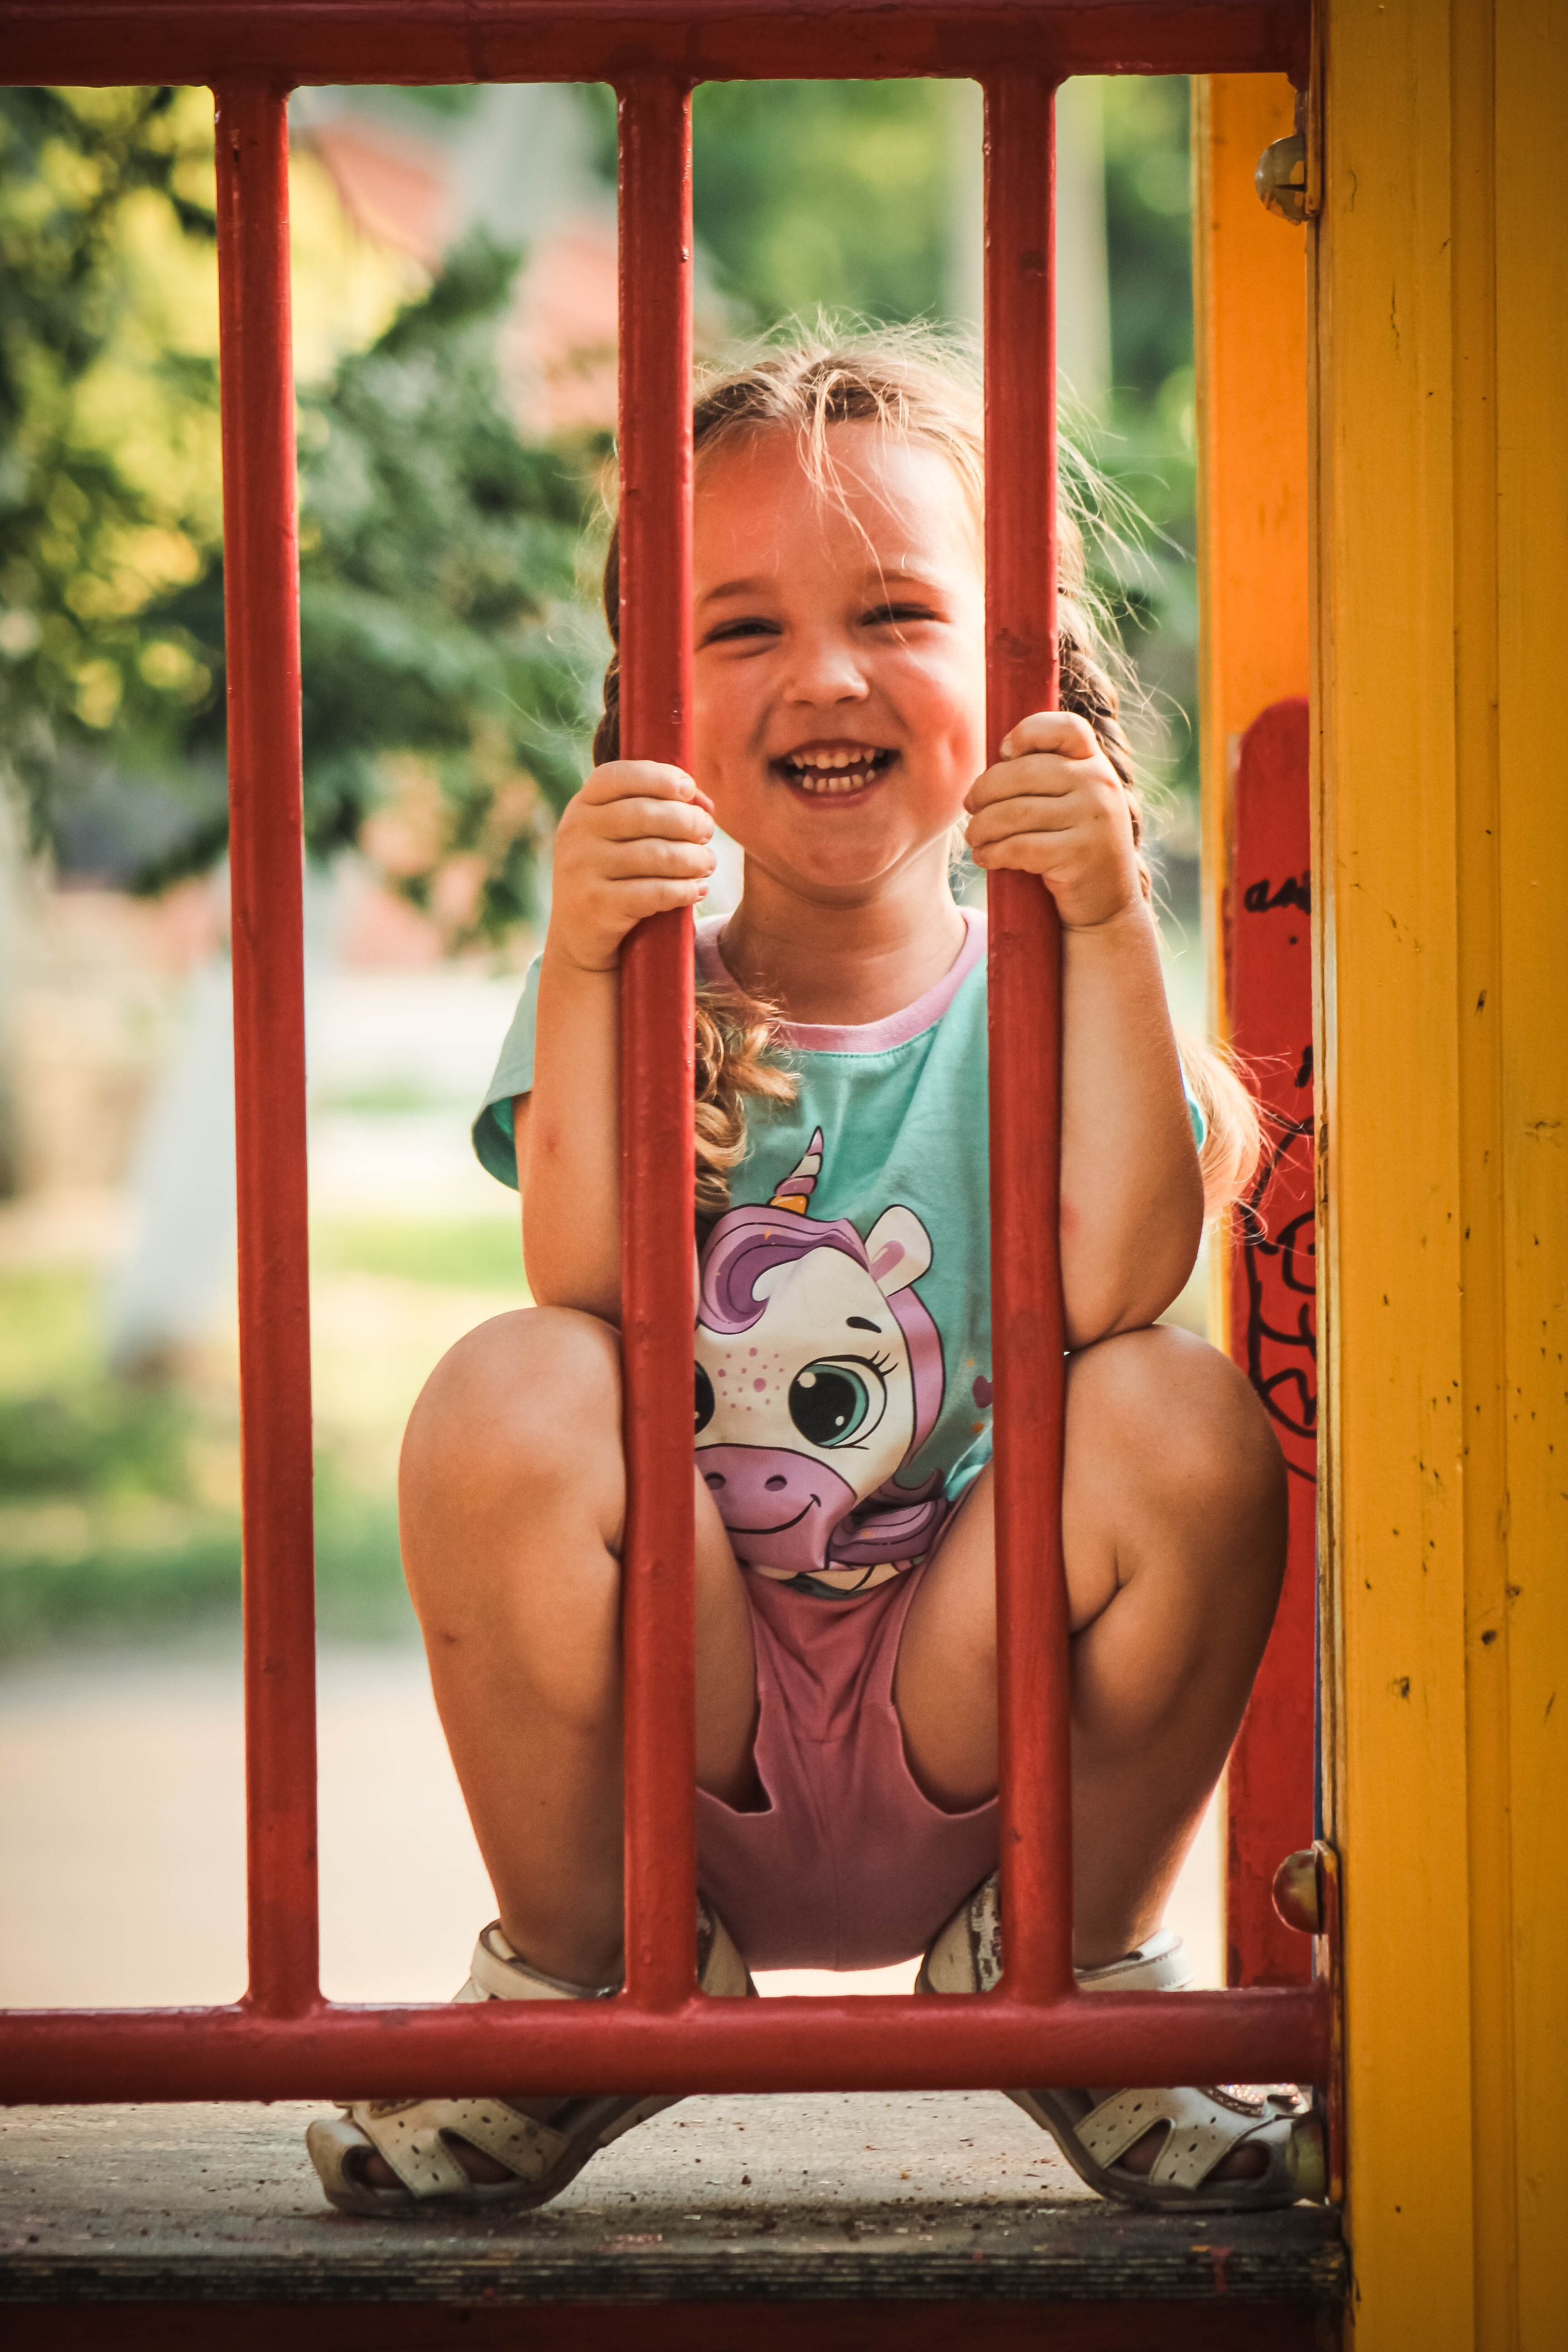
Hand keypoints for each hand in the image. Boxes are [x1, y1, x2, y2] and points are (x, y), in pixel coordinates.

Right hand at [547, 761, 715, 972]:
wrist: (579, 937)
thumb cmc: (614, 877)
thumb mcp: (620, 837)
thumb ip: (656, 809)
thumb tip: (704, 803)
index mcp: (582, 806)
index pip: (618, 776)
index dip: (658, 776)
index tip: (688, 789)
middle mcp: (576, 832)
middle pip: (644, 814)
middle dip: (687, 821)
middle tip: (707, 832)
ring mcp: (582, 870)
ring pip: (655, 854)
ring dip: (693, 858)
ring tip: (707, 863)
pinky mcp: (597, 906)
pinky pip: (654, 892)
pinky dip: (684, 890)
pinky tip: (698, 890)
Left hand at [964, 711, 1142, 930]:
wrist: (1107, 904)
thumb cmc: (1074, 846)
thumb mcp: (1073, 802)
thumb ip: (1048, 775)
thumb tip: (995, 756)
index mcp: (1096, 764)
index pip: (1065, 728)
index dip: (1028, 732)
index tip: (1004, 752)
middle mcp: (1100, 784)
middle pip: (1022, 772)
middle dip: (984, 790)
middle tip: (970, 807)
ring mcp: (1093, 819)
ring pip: (1014, 812)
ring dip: (982, 827)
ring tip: (974, 837)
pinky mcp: (1079, 855)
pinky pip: (1019, 847)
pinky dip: (992, 853)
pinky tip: (985, 858)